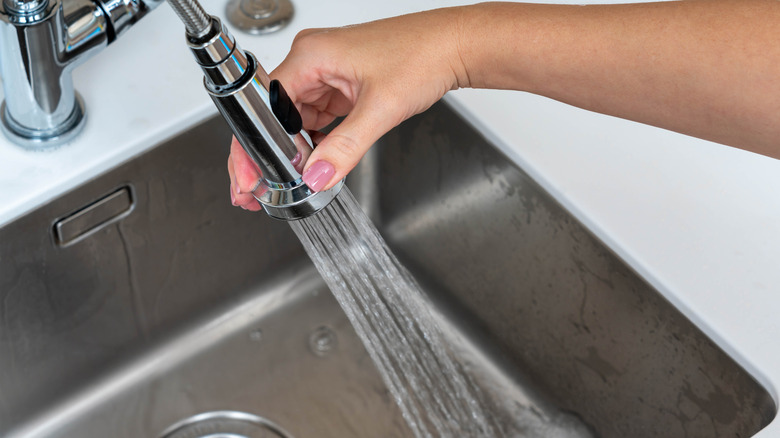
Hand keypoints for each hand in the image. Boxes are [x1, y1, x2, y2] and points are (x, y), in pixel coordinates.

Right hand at [227, 6, 469, 203]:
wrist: (454, 47)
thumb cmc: (422, 55)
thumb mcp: (380, 109)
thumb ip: (345, 148)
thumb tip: (318, 176)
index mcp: (311, 54)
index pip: (264, 105)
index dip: (254, 145)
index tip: (251, 175)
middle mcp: (313, 60)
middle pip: (274, 115)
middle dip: (271, 153)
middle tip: (263, 187)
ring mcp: (327, 73)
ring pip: (295, 119)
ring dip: (295, 149)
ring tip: (294, 177)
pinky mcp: (341, 85)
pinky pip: (316, 117)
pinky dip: (316, 140)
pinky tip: (318, 159)